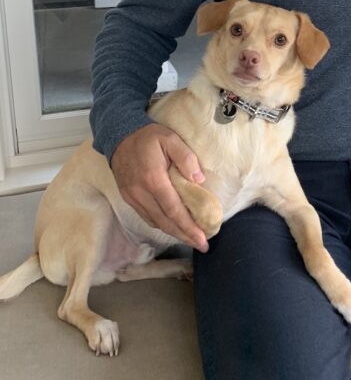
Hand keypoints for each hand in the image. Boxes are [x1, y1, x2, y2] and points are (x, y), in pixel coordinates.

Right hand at [111, 124, 208, 251]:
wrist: (119, 134)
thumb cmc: (148, 136)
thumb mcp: (171, 138)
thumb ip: (186, 157)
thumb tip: (199, 179)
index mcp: (153, 179)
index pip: (174, 210)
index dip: (188, 227)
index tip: (203, 239)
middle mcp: (141, 193)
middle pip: (165, 222)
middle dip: (184, 236)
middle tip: (202, 245)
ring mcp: (132, 197)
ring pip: (155, 222)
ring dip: (173, 232)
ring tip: (190, 238)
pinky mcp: (128, 197)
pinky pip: (146, 216)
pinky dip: (161, 224)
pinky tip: (172, 226)